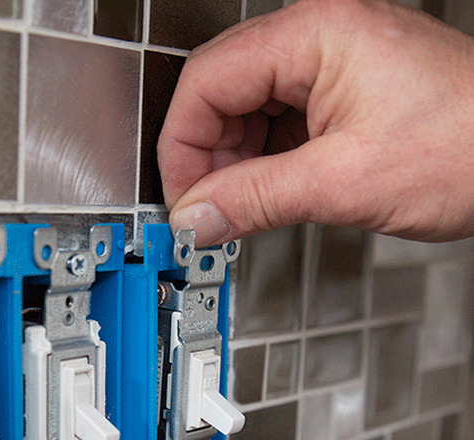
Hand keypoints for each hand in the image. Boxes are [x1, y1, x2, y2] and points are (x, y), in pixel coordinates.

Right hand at [159, 0, 473, 245]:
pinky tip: (266, 195)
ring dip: (232, 165)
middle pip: (219, 93)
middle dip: (205, 158)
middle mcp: (319, 38)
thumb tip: (196, 218)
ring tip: (241, 208)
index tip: (184, 200)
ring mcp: (329, 65)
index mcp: (316, 34)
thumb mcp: (344, 182)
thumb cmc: (470, 146)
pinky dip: (260, 164)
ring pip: (244, 112)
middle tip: (208, 210)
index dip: (182, 147)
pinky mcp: (339, 95)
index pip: (206, 82)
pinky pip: (276, 125)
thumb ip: (256, 199)